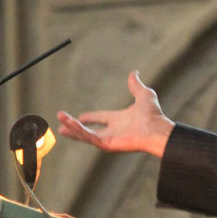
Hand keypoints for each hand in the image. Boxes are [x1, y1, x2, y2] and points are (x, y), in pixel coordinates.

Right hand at [57, 71, 174, 158]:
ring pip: (86, 135)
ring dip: (72, 129)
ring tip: (60, 124)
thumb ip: (136, 85)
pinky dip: (78, 131)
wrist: (156, 129)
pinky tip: (69, 124)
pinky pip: (89, 138)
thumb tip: (134, 73)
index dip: (91, 117)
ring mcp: (110, 139)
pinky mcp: (107, 144)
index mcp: (120, 120)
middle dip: (75, 127)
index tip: (79, 116)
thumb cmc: (153, 115)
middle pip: (90, 129)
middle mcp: (114, 130)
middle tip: (62, 123)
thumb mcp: (144, 94)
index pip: (101, 118)